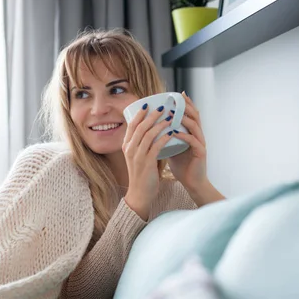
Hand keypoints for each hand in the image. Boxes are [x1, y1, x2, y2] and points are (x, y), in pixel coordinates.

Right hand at [122, 104, 174, 220]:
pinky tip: (172, 133)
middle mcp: (129, 149)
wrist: (140, 194)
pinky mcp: (146, 163)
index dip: (139, 114)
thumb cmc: (142, 175)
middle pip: (140, 127)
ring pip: (148, 134)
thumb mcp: (139, 157)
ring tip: (170, 117)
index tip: (147, 104)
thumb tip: (155, 131)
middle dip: (151, 115)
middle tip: (162, 107)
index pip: (131, 125)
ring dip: (160, 124)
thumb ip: (144, 145)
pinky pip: (156, 146)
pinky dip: (164, 137)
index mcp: (126, 146)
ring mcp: (137, 156)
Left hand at [168, 92, 208, 191]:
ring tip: (172, 113)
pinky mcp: (201, 153)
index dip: (186, 103)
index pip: (191, 114)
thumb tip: (151, 128)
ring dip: (183, 118)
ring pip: (195, 126)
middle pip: (195, 116)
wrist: (191, 182)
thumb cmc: (181, 165)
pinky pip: (193, 141)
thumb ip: (165, 137)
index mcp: (192, 133)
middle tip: (177, 98)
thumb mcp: (171, 147)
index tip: (177, 94)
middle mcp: (198, 135)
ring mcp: (201, 143)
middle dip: (186, 106)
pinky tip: (174, 132)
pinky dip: (183, 135)